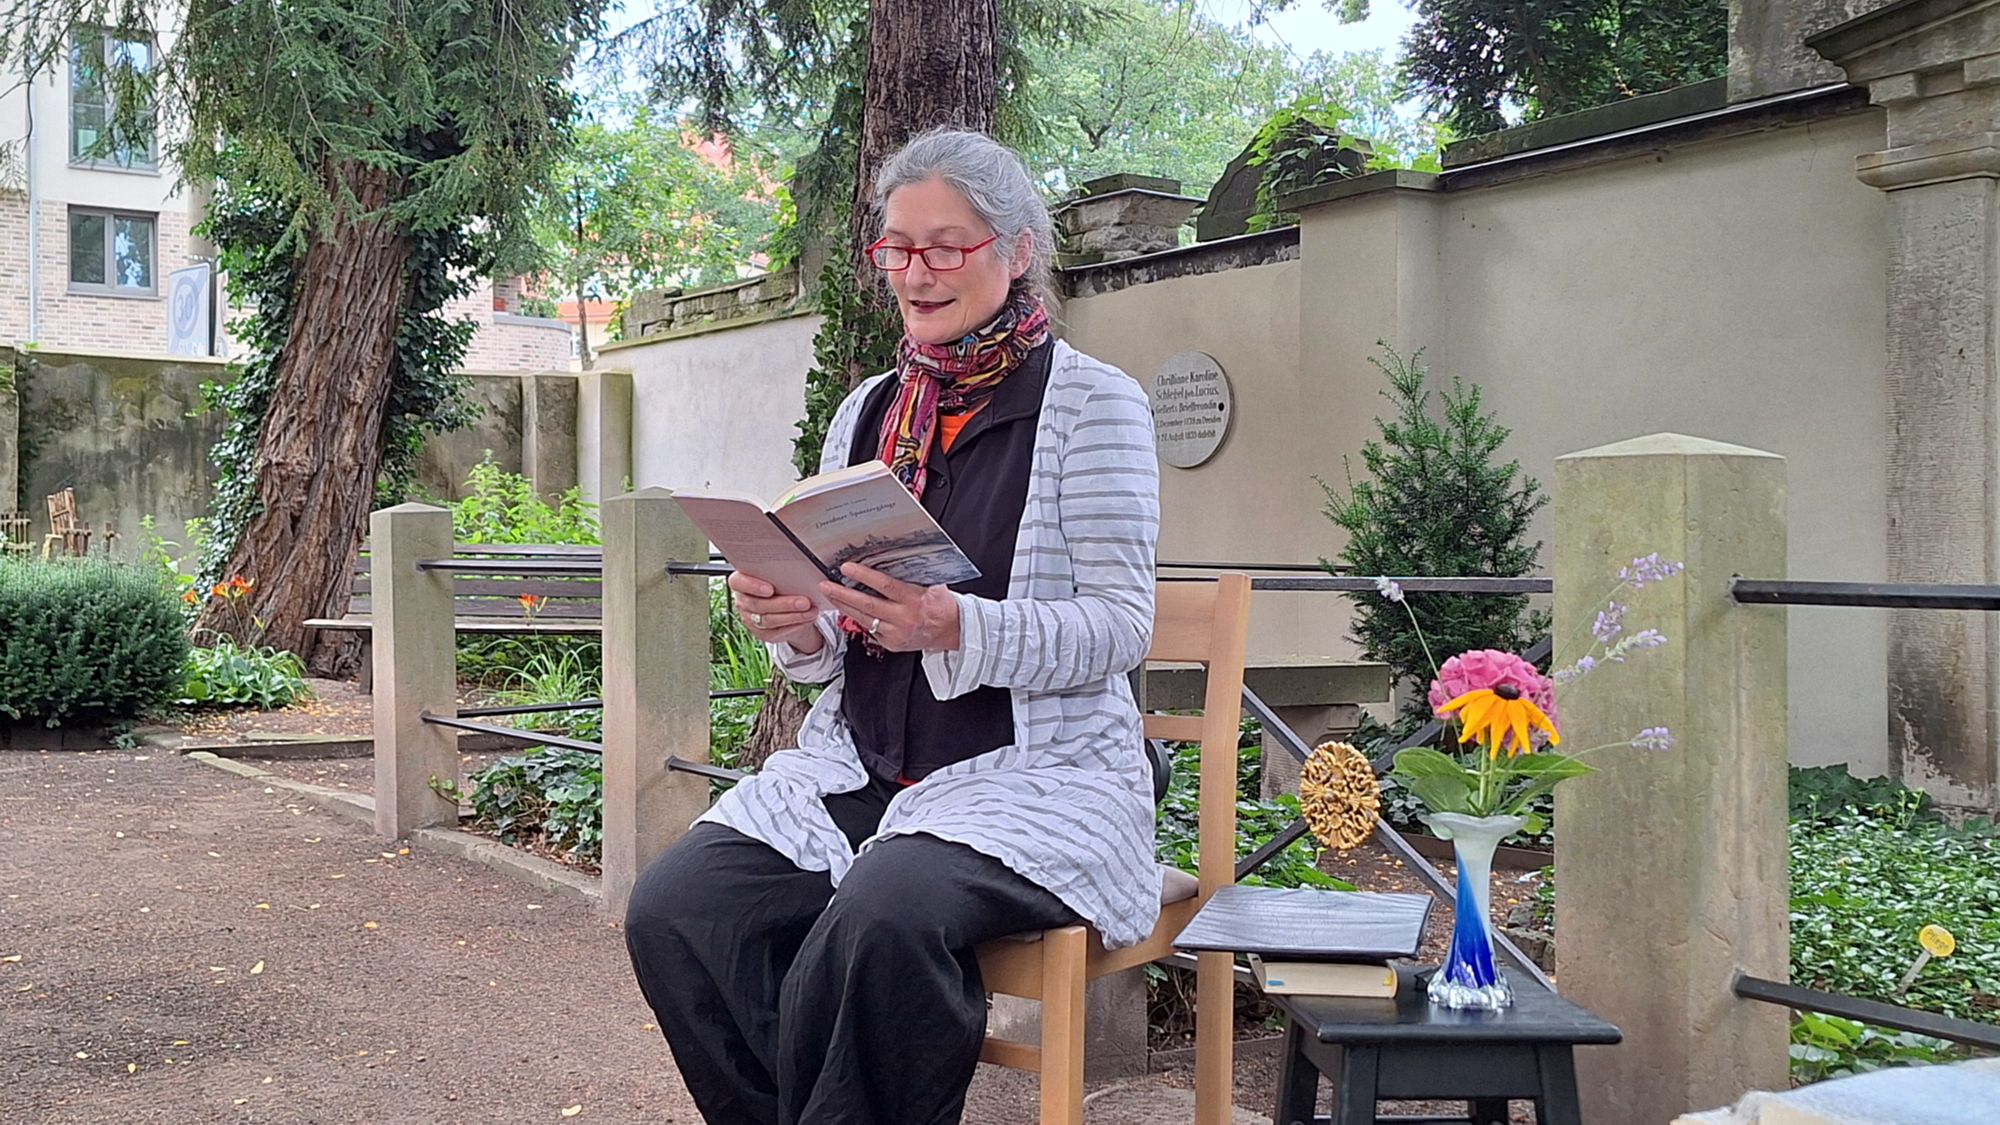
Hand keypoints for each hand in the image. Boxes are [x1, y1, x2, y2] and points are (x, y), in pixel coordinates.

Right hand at [728, 571, 823, 653]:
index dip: (752, 586)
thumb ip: (779, 572)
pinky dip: (795, 625)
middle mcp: (743, 601)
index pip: (738, 582)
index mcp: (741, 582)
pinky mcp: (762, 633)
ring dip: (793, 616)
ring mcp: (750, 619)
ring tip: (810, 611)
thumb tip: (797, 571)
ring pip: (769, 620)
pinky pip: (777, 631)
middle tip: (804, 602)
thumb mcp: (778, 574)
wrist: (786, 603)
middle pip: (759, 604)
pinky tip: (807, 619)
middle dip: (784, 604)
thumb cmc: (780, 583)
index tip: (770, 589)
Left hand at [821, 562, 961, 652]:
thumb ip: (911, 577)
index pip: (884, 586)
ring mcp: (896, 634)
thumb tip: (889, 560)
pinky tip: (846, 609)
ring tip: (829, 595)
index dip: (864, 576)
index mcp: (914, 600)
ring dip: (844, 606)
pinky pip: (870, 630)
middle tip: (825, 585)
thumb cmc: (942, 606)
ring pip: (863, 619)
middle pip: (867, 605)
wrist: (953, 632)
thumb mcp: (932, 586)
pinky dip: (857, 619)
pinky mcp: (892, 644)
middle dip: (843, 594)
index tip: (846, 568)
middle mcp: (904, 618)